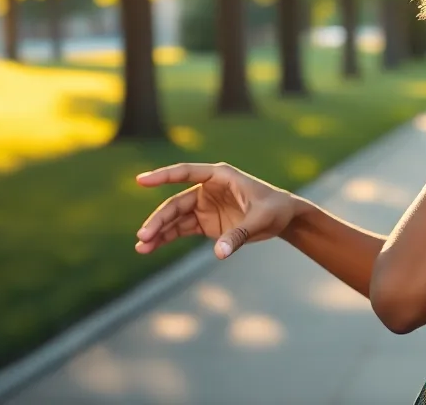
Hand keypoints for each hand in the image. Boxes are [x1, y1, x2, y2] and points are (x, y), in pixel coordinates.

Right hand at [134, 162, 297, 259]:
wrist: (284, 218)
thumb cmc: (275, 209)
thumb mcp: (261, 220)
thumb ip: (239, 234)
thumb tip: (218, 253)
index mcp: (220, 176)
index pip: (186, 173)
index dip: (163, 176)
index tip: (142, 181)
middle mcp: (207, 189)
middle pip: (176, 202)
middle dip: (159, 219)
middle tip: (144, 235)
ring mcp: (204, 206)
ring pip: (174, 218)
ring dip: (158, 231)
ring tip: (141, 247)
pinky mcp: (204, 222)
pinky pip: (180, 229)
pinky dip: (166, 238)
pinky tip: (151, 247)